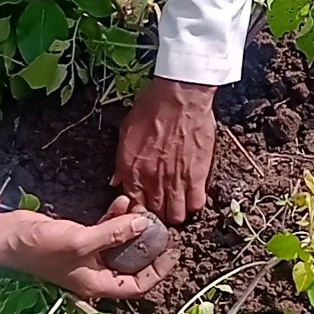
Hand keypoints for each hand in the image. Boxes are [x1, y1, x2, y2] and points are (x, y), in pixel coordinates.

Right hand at [0, 197, 175, 298]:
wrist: (8, 237)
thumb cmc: (40, 247)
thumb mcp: (80, 241)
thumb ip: (113, 233)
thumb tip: (144, 223)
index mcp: (98, 285)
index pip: (139, 285)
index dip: (158, 270)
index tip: (172, 250)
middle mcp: (96, 274)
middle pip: (133, 263)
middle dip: (147, 244)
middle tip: (160, 224)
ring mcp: (88, 256)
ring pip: (121, 244)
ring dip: (132, 226)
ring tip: (142, 207)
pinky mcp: (80, 239)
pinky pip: (106, 230)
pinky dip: (115, 217)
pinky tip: (123, 201)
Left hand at [115, 77, 216, 223]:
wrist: (179, 97)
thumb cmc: (152, 108)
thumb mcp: (126, 131)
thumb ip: (121, 161)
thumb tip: (117, 181)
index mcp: (132, 170)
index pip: (132, 205)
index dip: (138, 209)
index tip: (143, 206)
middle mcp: (152, 181)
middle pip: (154, 215)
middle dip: (157, 214)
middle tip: (162, 205)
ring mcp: (175, 181)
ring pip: (176, 215)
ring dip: (175, 212)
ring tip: (177, 203)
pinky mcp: (197, 176)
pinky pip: (196, 204)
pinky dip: (194, 203)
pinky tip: (192, 195)